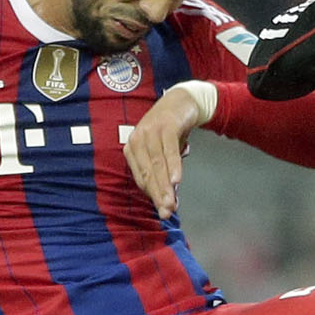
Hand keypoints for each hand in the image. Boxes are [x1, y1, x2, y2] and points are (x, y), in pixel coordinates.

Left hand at [125, 87, 198, 218]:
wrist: (181, 101)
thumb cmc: (170, 132)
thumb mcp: (163, 152)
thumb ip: (164, 173)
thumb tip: (169, 201)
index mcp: (132, 148)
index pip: (142, 178)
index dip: (153, 195)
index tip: (164, 211)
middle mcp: (138, 140)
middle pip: (148, 173)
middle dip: (158, 195)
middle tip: (166, 212)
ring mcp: (151, 131)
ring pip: (158, 164)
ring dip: (165, 185)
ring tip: (170, 202)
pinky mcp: (166, 126)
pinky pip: (169, 149)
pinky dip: (173, 165)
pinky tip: (177, 180)